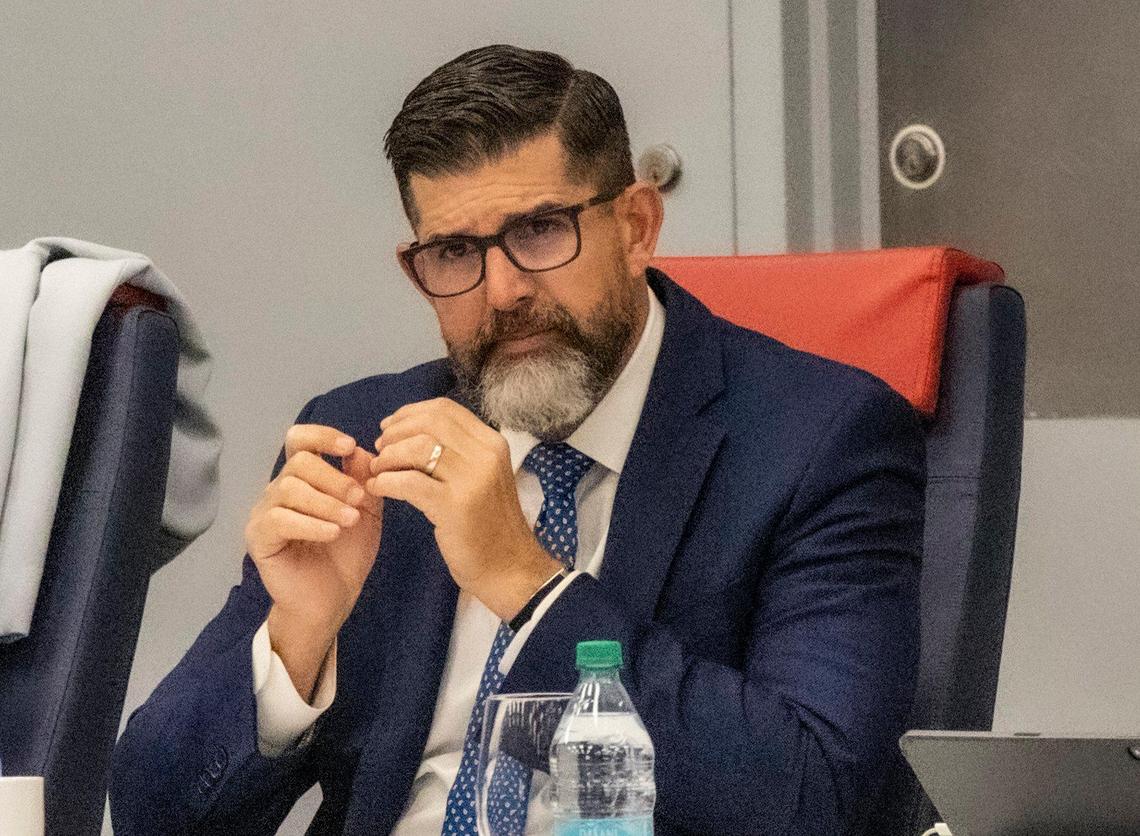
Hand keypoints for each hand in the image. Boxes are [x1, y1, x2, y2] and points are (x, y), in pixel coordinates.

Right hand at [244, 425, 381, 697]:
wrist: (332, 600)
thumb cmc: (346, 554)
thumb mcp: (366, 512)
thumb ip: (364, 480)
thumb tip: (362, 449)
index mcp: (304, 478)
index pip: (300, 440)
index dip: (322, 435)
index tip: (349, 446)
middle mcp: (279, 489)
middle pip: (298, 462)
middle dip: (333, 477)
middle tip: (359, 499)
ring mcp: (265, 513)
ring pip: (288, 488)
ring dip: (325, 502)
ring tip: (350, 520)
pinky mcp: (259, 538)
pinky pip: (279, 519)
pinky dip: (310, 523)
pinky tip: (332, 533)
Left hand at [364, 398, 560, 620]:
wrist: (508, 567)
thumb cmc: (489, 523)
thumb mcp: (481, 477)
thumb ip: (455, 452)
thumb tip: (408, 430)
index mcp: (492, 442)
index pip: (444, 409)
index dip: (409, 413)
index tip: (389, 429)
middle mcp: (485, 454)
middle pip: (429, 422)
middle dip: (395, 432)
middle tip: (380, 450)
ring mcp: (472, 479)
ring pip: (417, 447)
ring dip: (388, 456)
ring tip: (379, 472)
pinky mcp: (454, 506)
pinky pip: (409, 481)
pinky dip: (386, 481)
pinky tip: (378, 489)